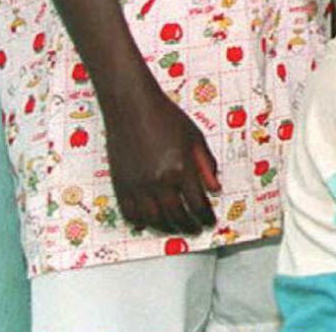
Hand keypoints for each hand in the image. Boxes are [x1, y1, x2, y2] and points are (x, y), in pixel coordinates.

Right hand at [103, 83, 220, 233]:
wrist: (132, 107)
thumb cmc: (166, 117)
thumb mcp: (195, 138)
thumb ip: (206, 165)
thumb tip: (215, 188)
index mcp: (180, 168)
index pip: (197, 204)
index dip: (205, 216)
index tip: (209, 221)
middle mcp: (158, 180)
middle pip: (177, 215)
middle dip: (189, 225)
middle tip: (196, 228)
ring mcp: (137, 185)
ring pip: (154, 219)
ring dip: (168, 228)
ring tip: (177, 228)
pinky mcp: (120, 184)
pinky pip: (131, 213)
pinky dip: (142, 221)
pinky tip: (152, 221)